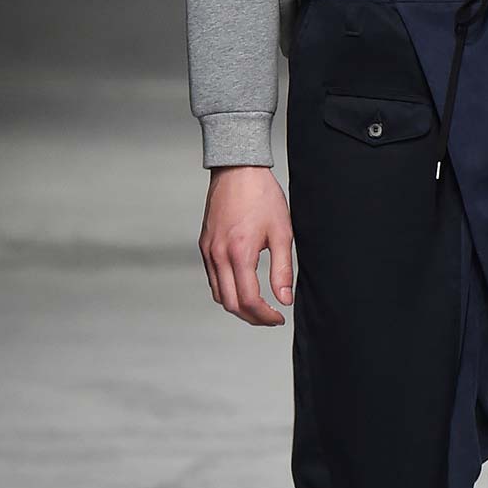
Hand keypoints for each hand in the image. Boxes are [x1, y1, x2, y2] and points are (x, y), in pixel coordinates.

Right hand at [199, 165, 295, 325]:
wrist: (237, 169)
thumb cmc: (262, 196)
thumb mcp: (282, 233)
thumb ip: (282, 269)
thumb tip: (284, 300)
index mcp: (239, 253)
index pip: (248, 300)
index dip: (265, 316)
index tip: (279, 318)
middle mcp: (218, 255)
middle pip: (230, 304)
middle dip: (251, 317)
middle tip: (271, 318)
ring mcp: (208, 251)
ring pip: (218, 294)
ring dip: (238, 305)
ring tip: (259, 305)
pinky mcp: (204, 245)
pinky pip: (213, 278)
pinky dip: (227, 290)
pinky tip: (243, 285)